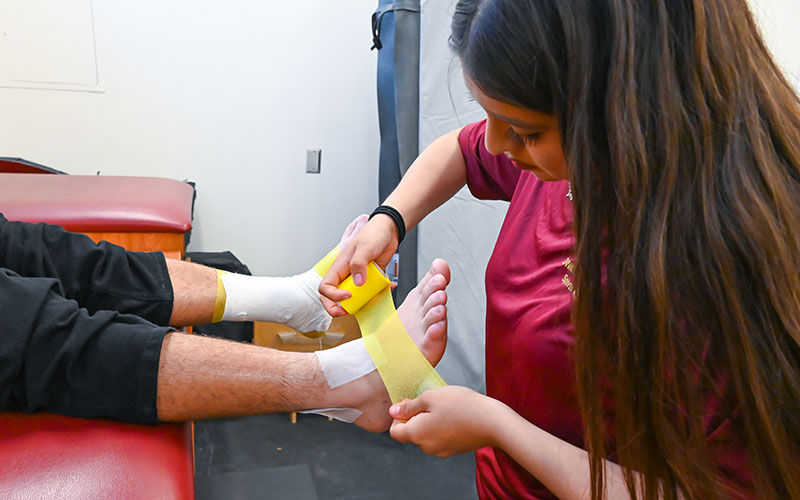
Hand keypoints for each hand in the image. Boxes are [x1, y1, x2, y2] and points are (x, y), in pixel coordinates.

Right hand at [319, 214, 399, 315]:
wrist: (388, 230)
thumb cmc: (373, 234)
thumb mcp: (365, 248)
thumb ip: (358, 264)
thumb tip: (357, 283)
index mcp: (339, 267)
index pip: (325, 287)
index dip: (333, 296)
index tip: (348, 295)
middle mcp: (346, 275)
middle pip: (334, 297)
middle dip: (339, 308)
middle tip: (348, 311)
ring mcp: (358, 278)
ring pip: (353, 298)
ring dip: (362, 303)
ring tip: (372, 300)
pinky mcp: (370, 279)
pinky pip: (371, 291)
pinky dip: (379, 293)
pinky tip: (389, 286)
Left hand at [388, 386, 505, 457]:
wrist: (493, 422)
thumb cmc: (462, 407)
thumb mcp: (430, 397)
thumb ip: (409, 406)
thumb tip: (394, 411)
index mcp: (416, 434)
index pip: (395, 432)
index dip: (398, 416)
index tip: (410, 404)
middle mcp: (427, 447)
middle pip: (411, 433)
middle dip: (416, 416)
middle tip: (431, 401)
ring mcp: (442, 450)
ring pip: (427, 434)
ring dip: (431, 420)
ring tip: (446, 406)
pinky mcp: (455, 449)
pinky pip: (441, 437)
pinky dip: (443, 426)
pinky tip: (455, 415)